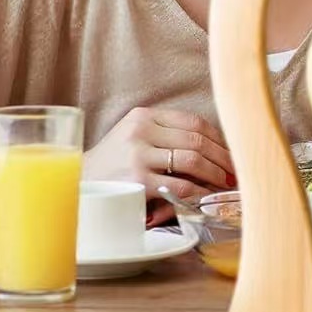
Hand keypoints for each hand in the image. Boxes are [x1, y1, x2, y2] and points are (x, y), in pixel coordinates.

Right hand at [84, 108, 235, 215]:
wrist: (75, 187)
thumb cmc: (112, 164)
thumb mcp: (134, 136)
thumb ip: (166, 133)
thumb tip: (214, 146)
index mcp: (144, 116)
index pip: (194, 121)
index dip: (218, 138)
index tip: (234, 150)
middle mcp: (141, 131)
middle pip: (197, 139)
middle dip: (222, 156)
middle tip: (236, 169)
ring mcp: (138, 156)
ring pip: (192, 160)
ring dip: (215, 173)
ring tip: (226, 183)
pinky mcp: (136, 181)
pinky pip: (178, 185)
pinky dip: (198, 191)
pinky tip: (206, 196)